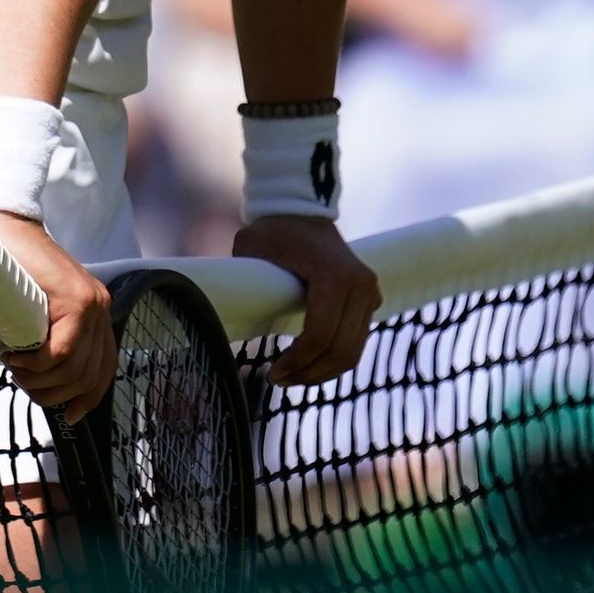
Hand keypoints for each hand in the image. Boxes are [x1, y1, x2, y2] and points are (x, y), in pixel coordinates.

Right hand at [0, 212, 115, 424]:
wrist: (5, 228)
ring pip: (74, 368)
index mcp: (96, 314)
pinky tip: (16, 358)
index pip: (104, 368)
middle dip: (52, 393)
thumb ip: (46, 336)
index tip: (69, 415)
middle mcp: (101, 310)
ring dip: (40, 380)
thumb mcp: (36, 311)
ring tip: (16, 369)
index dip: (88, 398)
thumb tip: (41, 378)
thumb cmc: (11, 269)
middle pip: (88, 376)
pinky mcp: (76, 298)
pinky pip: (62, 351)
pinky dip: (37, 364)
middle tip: (22, 381)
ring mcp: (91, 303)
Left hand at [237, 210, 381, 387]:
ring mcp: (370, 293)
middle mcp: (360, 285)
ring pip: (352, 352)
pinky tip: (308, 364)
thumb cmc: (272, 231)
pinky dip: (334, 360)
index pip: (319, 336)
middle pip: (340, 351)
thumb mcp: (250, 250)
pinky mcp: (370, 299)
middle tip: (279, 380)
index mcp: (334, 276)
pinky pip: (355, 342)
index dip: (297, 362)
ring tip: (292, 376)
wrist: (302, 212)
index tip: (273, 373)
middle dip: (310, 373)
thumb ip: (241, 282)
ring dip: (323, 372)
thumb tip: (223, 317)